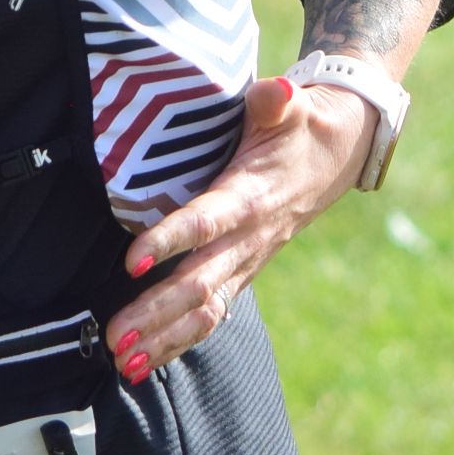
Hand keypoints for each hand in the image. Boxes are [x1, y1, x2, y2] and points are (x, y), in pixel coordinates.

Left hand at [103, 73, 374, 380]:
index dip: (170, 241)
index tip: (131, 260)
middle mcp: (249, 240)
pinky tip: (144, 364)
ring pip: (205, 311)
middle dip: (155, 314)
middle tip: (115, 337)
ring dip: (163, 340)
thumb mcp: (291, 107)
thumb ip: (275, 102)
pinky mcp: (242, 274)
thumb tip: (278, 90)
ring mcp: (246, 263)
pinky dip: (178, 343)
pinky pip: (211, 317)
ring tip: (122, 362)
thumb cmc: (301, 127)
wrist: (337, 157)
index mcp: (251, 197)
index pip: (207, 223)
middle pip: (199, 283)